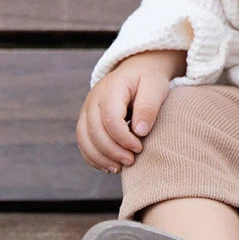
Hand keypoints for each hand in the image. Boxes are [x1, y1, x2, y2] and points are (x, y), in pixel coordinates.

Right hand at [76, 50, 185, 172]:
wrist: (137, 71)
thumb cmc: (148, 80)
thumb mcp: (155, 87)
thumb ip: (148, 107)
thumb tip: (140, 131)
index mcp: (111, 89)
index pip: (110, 119)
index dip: (123, 138)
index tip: (139, 148)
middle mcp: (93, 100)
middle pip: (95, 132)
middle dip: (112, 151)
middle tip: (131, 161)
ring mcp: (86, 111)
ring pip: (85, 140)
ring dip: (101, 158)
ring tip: (120, 168)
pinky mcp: (86, 121)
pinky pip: (83, 143)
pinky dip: (93, 158)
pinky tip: (109, 167)